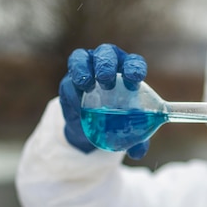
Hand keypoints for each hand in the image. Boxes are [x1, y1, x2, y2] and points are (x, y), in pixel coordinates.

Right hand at [58, 43, 148, 159]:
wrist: (95, 127)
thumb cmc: (120, 120)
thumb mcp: (132, 130)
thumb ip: (138, 140)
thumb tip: (137, 153)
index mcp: (128, 71)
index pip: (134, 62)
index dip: (134, 67)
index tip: (134, 79)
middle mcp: (107, 65)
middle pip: (106, 53)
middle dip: (106, 64)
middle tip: (107, 80)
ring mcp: (86, 71)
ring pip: (81, 58)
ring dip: (84, 69)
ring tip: (88, 84)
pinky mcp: (69, 83)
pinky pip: (67, 82)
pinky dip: (71, 90)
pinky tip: (76, 102)